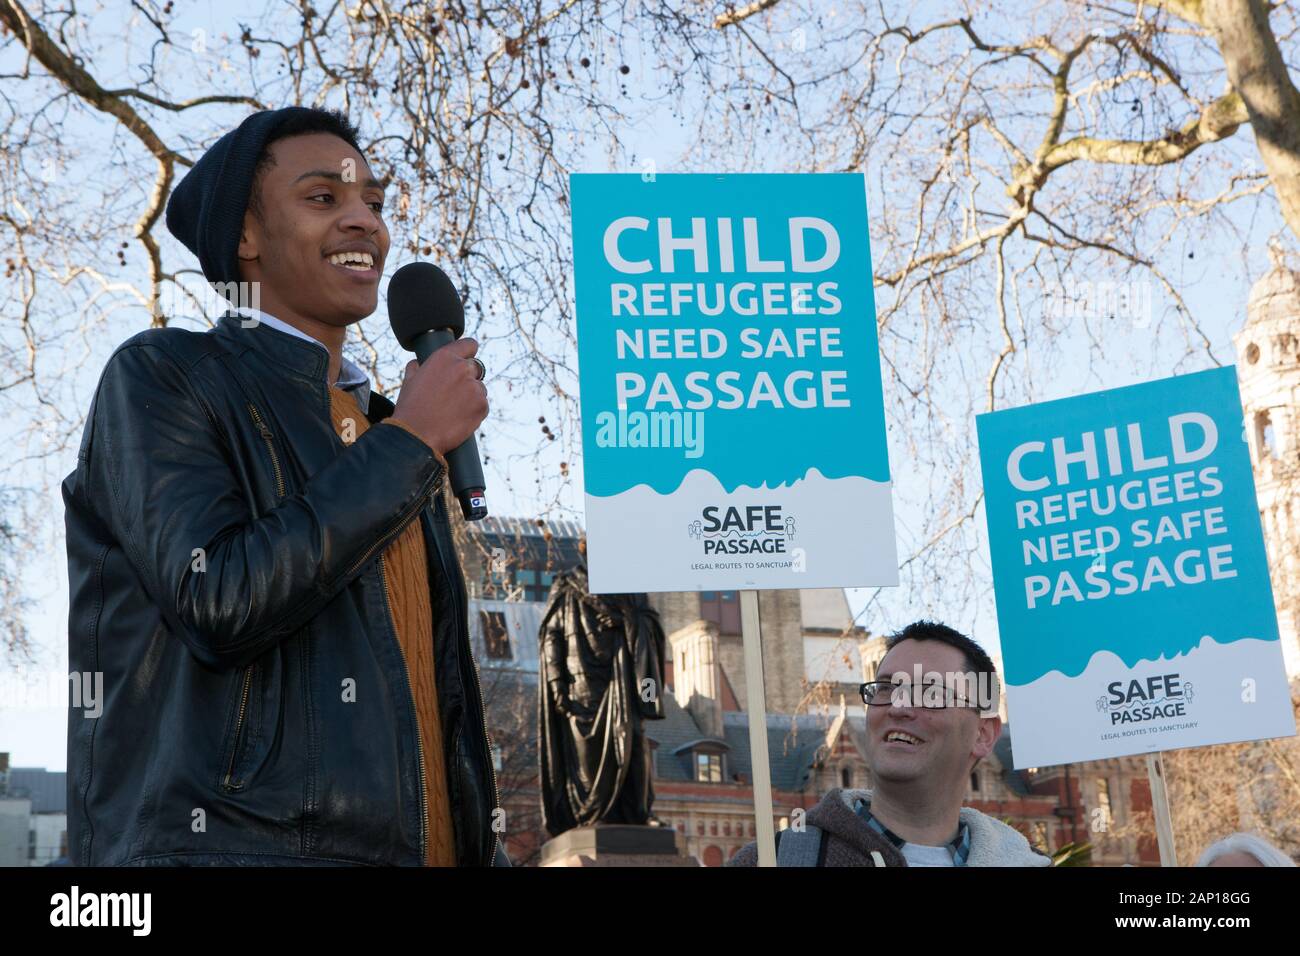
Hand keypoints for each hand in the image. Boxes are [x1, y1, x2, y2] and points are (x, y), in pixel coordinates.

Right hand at [389, 338, 487, 456]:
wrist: (417, 436)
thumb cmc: (410, 409)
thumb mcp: (409, 381)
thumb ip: (417, 367)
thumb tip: (418, 363)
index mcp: (444, 357)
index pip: (469, 344)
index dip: (469, 352)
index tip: (468, 358)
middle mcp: (462, 369)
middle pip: (476, 368)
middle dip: (469, 377)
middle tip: (455, 393)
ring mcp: (475, 387)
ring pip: (480, 388)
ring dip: (472, 395)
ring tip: (453, 409)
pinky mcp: (483, 406)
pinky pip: (483, 405)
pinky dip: (475, 411)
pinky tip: (459, 418)